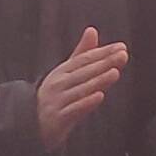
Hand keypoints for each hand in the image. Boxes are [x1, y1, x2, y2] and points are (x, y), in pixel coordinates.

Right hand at [36, 25, 129, 151]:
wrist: (32, 124)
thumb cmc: (55, 96)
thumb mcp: (66, 73)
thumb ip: (82, 53)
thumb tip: (92, 30)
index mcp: (62, 71)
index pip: (85, 59)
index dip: (103, 52)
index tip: (121, 47)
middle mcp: (59, 84)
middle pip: (85, 71)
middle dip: (104, 63)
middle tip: (122, 55)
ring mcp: (58, 101)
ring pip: (81, 89)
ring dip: (98, 80)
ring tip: (115, 72)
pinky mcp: (58, 118)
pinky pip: (74, 109)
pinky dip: (86, 102)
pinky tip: (100, 96)